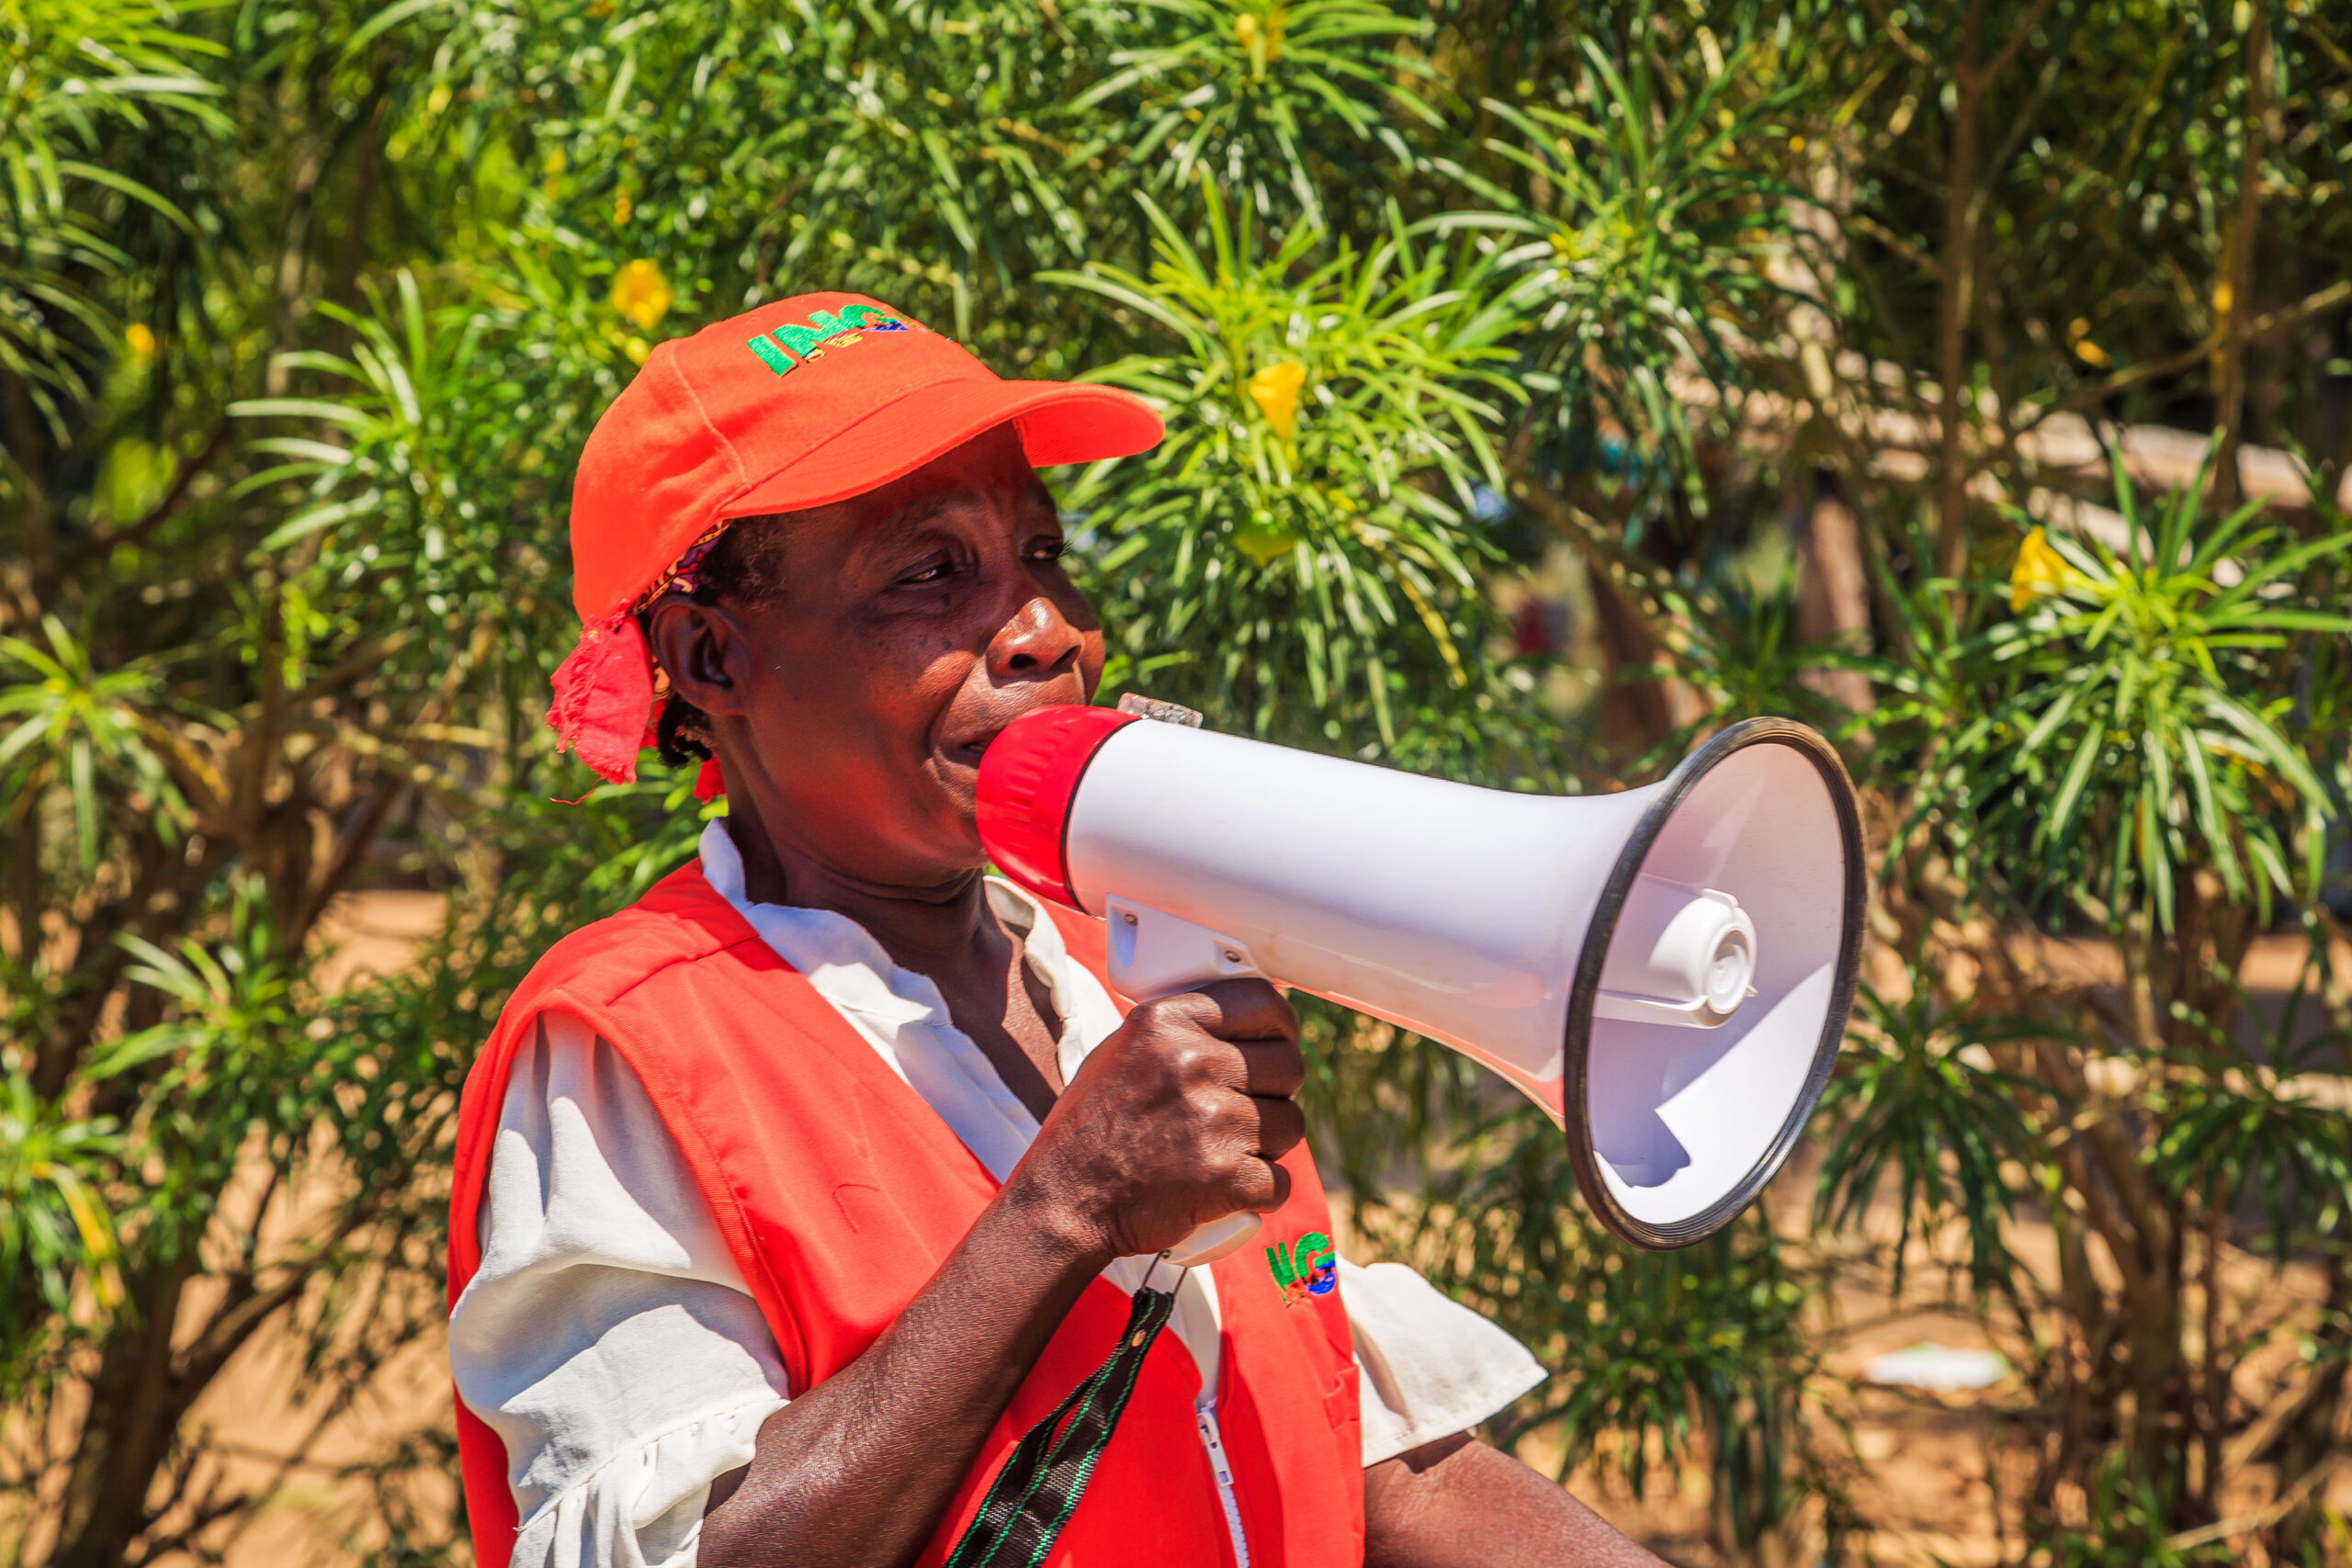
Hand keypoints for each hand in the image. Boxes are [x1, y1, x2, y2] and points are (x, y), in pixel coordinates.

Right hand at [1009, 979, 1304, 1259]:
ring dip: (1269, 1145)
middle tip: (1247, 1112)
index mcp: (1165, 1023)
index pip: (1262, 1002)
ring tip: (1229, 1152)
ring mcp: (1210, 1120)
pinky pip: (1280, 1180)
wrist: (1065, 1202)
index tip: (1278, 1044)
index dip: (1280, 1027)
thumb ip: (1178, 1033)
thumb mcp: (1121, 1052)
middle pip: (1287, 1065)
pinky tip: (1232, 1191)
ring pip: (1290, 1124)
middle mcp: (1190, 1063)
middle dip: (1277, 1092)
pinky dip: (1262, 1192)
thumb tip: (1242, 1024)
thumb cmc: (1090, 1131)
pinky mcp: (1225, 1176)